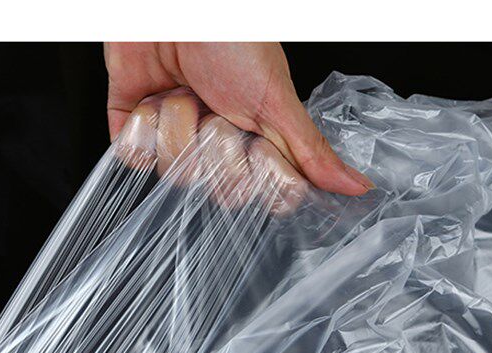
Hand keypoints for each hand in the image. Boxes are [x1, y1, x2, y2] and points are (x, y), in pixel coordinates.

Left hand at [105, 42, 372, 195]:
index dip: (251, 176)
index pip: (254, 194)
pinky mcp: (135, 132)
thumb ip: (309, 150)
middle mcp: (213, 147)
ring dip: (176, 126)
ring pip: (172, 174)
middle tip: (215, 109)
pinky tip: (150, 100)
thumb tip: (357, 188)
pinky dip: (142, 127)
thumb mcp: (276, 99)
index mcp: (251, 143)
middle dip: (214, 145)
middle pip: (213, 189)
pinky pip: (134, 159)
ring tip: (182, 92)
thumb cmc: (229, 38)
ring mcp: (175, 140)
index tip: (254, 148)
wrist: (172, 6)